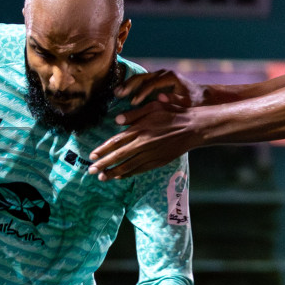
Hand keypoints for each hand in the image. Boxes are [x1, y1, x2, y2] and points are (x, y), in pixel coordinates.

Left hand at [87, 104, 203, 179]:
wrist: (193, 128)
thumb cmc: (173, 114)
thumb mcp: (153, 107)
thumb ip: (134, 115)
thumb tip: (116, 121)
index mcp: (140, 129)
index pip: (116, 141)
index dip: (103, 149)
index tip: (92, 156)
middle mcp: (143, 143)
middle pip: (119, 156)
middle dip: (103, 164)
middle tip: (91, 171)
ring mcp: (150, 154)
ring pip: (128, 166)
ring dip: (113, 172)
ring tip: (101, 177)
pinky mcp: (157, 161)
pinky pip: (139, 170)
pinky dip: (128, 173)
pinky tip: (119, 176)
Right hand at [114, 69, 204, 110]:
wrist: (202, 95)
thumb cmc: (196, 101)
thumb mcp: (188, 103)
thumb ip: (175, 100)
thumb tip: (159, 97)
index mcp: (170, 77)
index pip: (152, 83)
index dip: (142, 92)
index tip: (133, 102)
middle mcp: (163, 73)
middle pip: (143, 77)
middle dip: (130, 85)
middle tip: (118, 94)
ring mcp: (159, 75)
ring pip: (140, 77)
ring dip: (127, 84)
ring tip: (116, 92)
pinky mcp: (156, 80)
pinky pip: (141, 81)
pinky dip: (131, 86)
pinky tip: (121, 92)